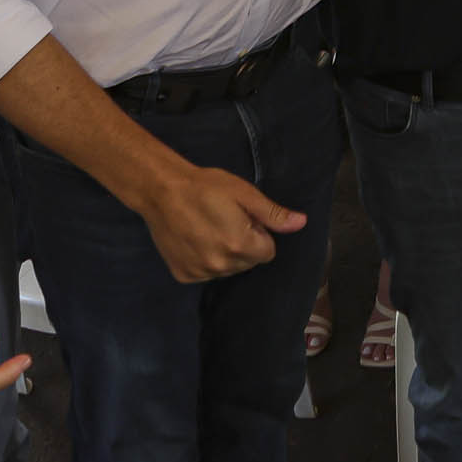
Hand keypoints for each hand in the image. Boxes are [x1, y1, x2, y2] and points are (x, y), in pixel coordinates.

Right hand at [137, 163, 308, 283]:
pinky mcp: (183, 275)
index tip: (243, 218)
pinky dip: (204, 260)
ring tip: (209, 228)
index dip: (259, 233)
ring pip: (228, 269)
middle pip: (248, 262)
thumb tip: (301, 223)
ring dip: (225, 254)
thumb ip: (273, 213)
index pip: (268, 252)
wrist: (160, 191)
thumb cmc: (206, 187)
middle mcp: (221, 266)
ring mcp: (200, 273)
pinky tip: (195, 240)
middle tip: (225, 220)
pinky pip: (206, 273)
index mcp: (240, 246)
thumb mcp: (244, 193)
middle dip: (244, 245)